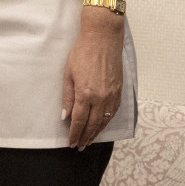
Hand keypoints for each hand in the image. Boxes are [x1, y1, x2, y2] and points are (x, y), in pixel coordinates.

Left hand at [63, 2, 125, 148]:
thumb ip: (67, 97)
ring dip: (97, 132)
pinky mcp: (119, 91)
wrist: (103, 38)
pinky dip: (107, 121)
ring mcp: (112, 95)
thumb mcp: (68, 73)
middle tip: (80, 147)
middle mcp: (100, 98)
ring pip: (105, 121)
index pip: (79, 121)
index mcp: (86, 94)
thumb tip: (65, 116)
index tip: (71, 143)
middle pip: (93, 125)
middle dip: (85, 137)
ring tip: (90, 141)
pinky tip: (103, 125)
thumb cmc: (82, 52)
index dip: (75, 134)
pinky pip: (113, 112)